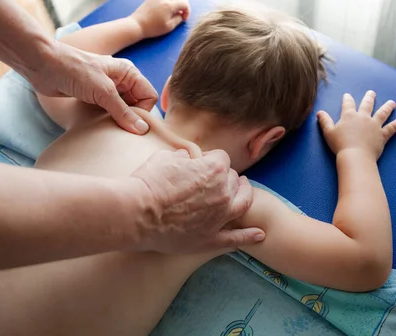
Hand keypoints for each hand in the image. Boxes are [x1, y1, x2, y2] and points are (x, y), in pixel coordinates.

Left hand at [30, 41, 157, 133]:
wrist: (42, 65)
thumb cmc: (73, 70)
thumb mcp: (102, 91)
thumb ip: (123, 111)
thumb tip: (142, 130)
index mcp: (128, 72)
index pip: (148, 96)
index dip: (143, 111)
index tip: (129, 123)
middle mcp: (121, 80)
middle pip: (138, 104)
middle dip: (131, 118)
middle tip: (117, 128)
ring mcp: (107, 89)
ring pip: (123, 110)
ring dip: (117, 120)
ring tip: (106, 126)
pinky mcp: (94, 97)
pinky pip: (108, 112)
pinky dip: (106, 120)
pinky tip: (97, 124)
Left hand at [130, 0, 190, 38]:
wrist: (137, 25)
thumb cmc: (153, 28)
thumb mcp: (169, 27)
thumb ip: (178, 19)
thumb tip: (181, 15)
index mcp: (169, 6)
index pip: (184, 3)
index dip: (187, 11)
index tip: (184, 18)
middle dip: (183, 2)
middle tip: (181, 12)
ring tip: (174, 6)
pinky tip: (165, 4)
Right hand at [130, 149, 264, 252]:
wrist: (135, 213)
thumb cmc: (147, 182)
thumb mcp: (165, 158)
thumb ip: (182, 158)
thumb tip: (186, 159)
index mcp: (213, 170)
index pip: (221, 159)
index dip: (212, 160)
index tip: (203, 164)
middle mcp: (222, 193)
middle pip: (233, 180)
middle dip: (225, 177)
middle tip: (216, 180)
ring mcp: (219, 217)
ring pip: (243, 204)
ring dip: (246, 196)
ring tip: (245, 192)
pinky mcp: (210, 238)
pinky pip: (235, 238)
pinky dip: (249, 236)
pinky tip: (260, 235)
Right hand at [317, 91, 395, 159]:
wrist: (355, 156)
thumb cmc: (340, 145)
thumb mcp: (328, 132)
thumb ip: (324, 121)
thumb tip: (319, 112)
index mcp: (349, 116)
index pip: (348, 104)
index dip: (347, 99)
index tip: (347, 95)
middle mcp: (363, 117)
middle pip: (367, 104)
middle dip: (369, 98)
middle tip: (372, 93)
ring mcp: (374, 125)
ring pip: (382, 113)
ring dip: (387, 107)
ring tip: (392, 102)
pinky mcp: (382, 135)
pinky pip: (391, 128)